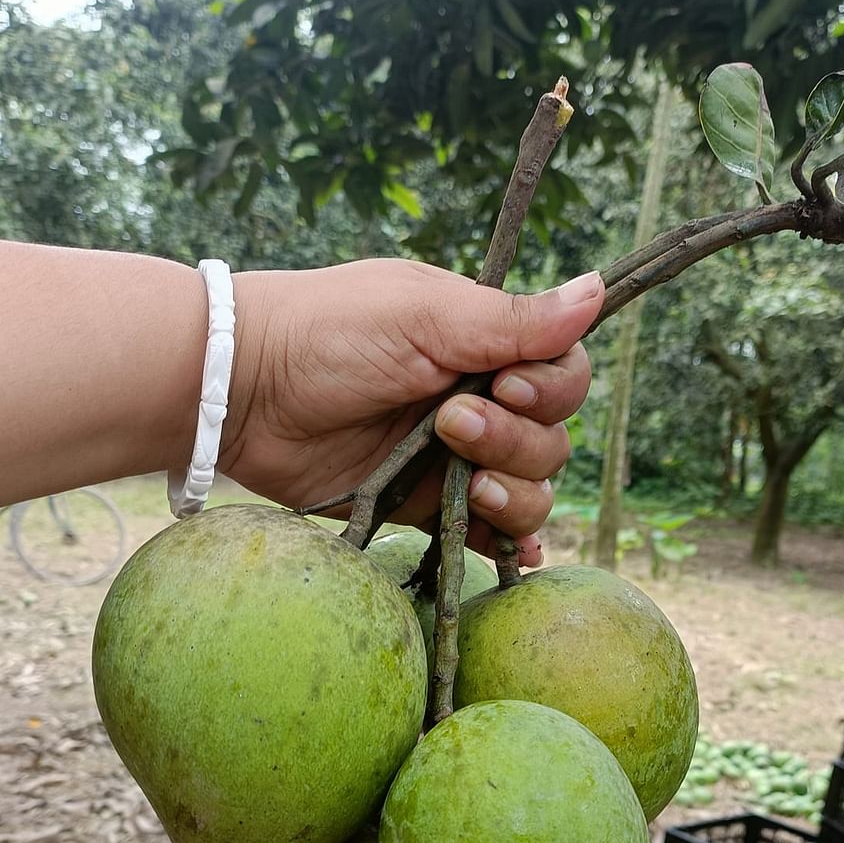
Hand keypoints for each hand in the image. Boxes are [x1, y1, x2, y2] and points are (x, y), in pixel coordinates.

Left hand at [221, 259, 600, 563]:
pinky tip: (515, 555)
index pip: (563, 373)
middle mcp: (477, 399)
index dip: (551, 391)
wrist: (243, 393)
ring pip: (530, 489)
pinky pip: (485, 531)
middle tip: (452, 426)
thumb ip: (513, 319)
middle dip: (516, 441)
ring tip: (465, 480)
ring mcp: (451, 458)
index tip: (508, 388)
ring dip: (513, 491)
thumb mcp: (425, 315)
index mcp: (482, 343)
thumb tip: (600, 288)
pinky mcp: (422, 506)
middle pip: (553, 439)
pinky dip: (508, 543)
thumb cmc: (329, 332)